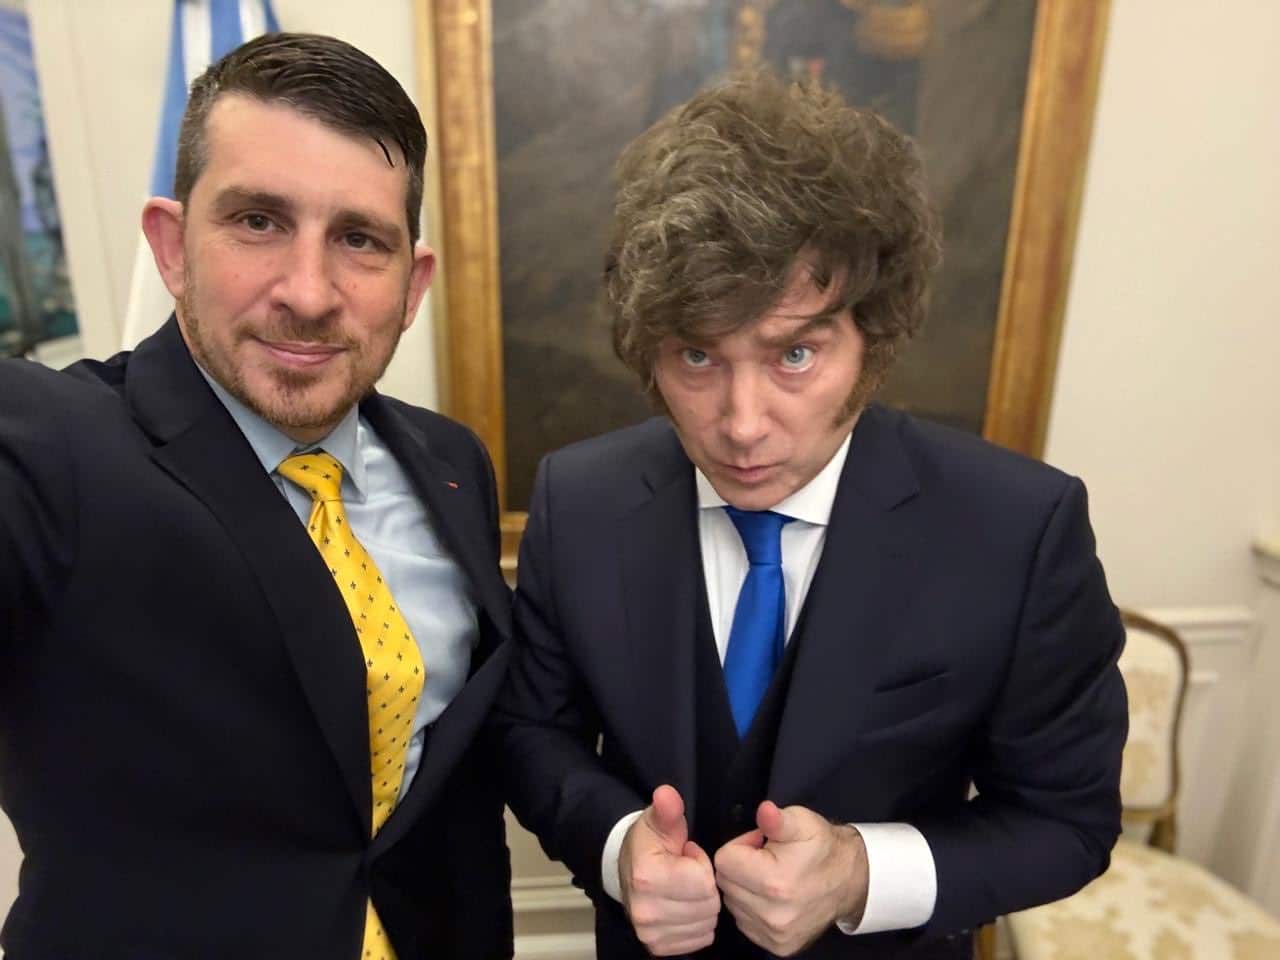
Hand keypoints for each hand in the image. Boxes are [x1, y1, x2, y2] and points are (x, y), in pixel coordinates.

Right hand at [619, 784, 720, 955]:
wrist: (624, 870)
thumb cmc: (648, 844)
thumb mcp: (659, 821)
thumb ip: (668, 809)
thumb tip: (667, 794)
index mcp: (647, 877)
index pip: (703, 881)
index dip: (701, 864)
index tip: (687, 855)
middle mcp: (646, 911)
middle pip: (708, 905)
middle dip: (705, 886)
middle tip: (687, 873)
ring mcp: (650, 933)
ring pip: (707, 923)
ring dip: (703, 906)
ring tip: (685, 888)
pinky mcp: (657, 947)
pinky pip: (701, 939)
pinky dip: (698, 923)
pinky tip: (684, 907)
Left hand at [713, 801, 868, 956]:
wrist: (849, 880)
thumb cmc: (822, 848)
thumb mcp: (801, 822)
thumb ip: (776, 819)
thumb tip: (764, 811)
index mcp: (774, 882)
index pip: (724, 861)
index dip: (740, 846)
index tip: (760, 844)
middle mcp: (773, 915)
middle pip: (725, 883)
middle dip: (741, 867)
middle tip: (766, 860)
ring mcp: (775, 934)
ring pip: (732, 903)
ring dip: (745, 888)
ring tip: (770, 878)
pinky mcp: (778, 946)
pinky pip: (745, 922)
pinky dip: (752, 908)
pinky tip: (772, 898)